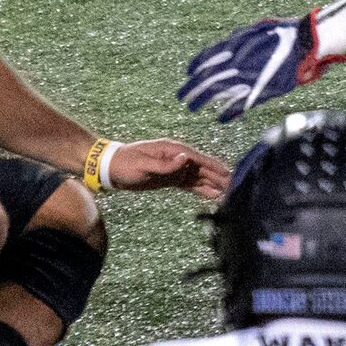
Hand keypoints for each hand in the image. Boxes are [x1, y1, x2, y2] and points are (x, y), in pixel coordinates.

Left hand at [107, 139, 229, 198]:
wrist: (110, 168)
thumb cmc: (125, 163)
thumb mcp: (143, 164)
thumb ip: (165, 164)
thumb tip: (185, 158)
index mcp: (171, 150)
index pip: (197, 158)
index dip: (213, 166)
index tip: (228, 174)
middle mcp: (176, 158)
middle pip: (202, 168)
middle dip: (218, 177)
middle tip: (235, 186)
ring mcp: (174, 169)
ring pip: (198, 177)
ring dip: (212, 184)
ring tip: (228, 193)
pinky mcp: (170, 179)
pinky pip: (189, 184)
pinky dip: (201, 190)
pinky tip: (212, 195)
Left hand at [178, 11, 341, 120]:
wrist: (305, 42)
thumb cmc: (283, 33)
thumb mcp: (257, 29)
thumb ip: (241, 38)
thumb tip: (231, 41)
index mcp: (236, 45)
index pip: (208, 57)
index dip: (196, 65)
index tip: (188, 72)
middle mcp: (238, 62)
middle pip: (208, 77)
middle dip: (192, 87)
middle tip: (180, 96)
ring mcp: (249, 77)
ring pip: (218, 91)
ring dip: (203, 100)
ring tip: (192, 108)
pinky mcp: (262, 91)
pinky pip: (240, 104)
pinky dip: (229, 112)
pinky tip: (220, 119)